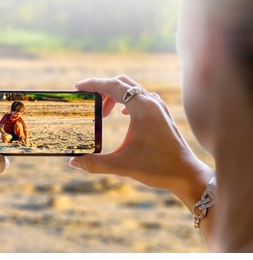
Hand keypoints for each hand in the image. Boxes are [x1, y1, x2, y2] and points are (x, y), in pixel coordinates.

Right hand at [69, 75, 212, 209]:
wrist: (186, 175)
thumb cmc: (158, 168)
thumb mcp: (122, 165)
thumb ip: (94, 163)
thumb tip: (73, 162)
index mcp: (142, 109)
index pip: (114, 86)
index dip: (93, 84)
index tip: (78, 87)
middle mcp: (152, 103)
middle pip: (122, 84)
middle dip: (102, 89)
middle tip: (88, 102)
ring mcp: (159, 108)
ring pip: (133, 91)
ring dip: (115, 96)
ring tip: (103, 113)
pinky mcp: (162, 116)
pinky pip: (141, 99)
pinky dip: (127, 102)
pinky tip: (122, 115)